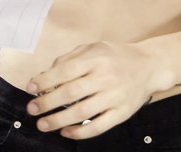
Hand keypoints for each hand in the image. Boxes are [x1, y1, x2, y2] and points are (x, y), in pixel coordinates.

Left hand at [25, 41, 156, 139]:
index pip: (65, 70)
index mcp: (97, 57)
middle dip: (47, 102)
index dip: (45, 80)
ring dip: (59, 120)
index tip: (30, 88)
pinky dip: (80, 132)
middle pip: (71, 92)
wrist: (150, 65)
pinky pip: (99, 126)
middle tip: (32, 109)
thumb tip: (47, 74)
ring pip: (82, 112)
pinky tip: (66, 132)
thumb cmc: (116, 56)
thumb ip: (70, 58)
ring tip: (43, 124)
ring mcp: (115, 96)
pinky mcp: (122, 113)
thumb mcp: (94, 47)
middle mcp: (106, 76)